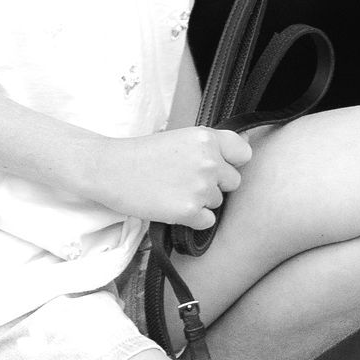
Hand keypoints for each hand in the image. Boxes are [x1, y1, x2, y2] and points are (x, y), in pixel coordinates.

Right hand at [93, 126, 252, 232]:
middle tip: (187, 180)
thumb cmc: (143, 153)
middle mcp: (209, 161)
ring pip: (218, 202)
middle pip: (232, 182)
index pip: (244, 153)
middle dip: (215, 184)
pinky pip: (207, 221)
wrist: (112, 169)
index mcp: (206, 138)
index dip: (232, 162)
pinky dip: (193, 219)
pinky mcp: (189, 211)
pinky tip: (172, 205)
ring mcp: (201, 187)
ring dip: (201, 201)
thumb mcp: (180, 138)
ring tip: (173, 190)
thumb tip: (247, 145)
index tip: (219, 165)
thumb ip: (210, 145)